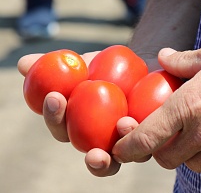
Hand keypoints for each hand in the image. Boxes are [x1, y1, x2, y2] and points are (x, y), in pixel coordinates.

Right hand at [17, 51, 157, 176]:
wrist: (138, 66)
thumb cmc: (102, 68)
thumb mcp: (81, 64)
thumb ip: (54, 65)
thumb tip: (23, 64)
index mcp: (79, 129)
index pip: (63, 131)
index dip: (54, 117)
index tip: (55, 96)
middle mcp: (104, 143)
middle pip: (97, 159)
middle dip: (94, 160)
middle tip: (93, 154)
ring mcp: (131, 143)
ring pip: (127, 156)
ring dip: (124, 147)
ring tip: (124, 126)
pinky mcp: (154, 136)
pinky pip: (152, 140)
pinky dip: (147, 131)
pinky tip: (144, 116)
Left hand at [112, 40, 200, 179]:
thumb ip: (180, 61)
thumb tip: (162, 57)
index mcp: (188, 106)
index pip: (146, 138)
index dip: (127, 148)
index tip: (121, 149)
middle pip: (166, 159)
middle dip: (161, 150)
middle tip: (170, 135)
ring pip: (193, 166)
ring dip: (190, 155)